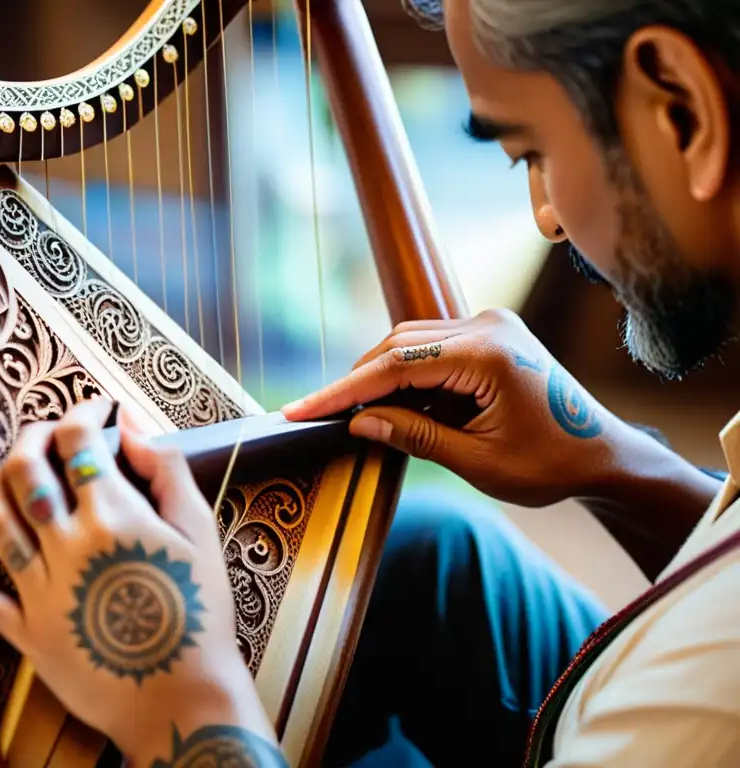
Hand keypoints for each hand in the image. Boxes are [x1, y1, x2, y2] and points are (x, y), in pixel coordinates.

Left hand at [0, 398, 278, 763]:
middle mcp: (69, 546)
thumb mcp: (200, 532)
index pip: (78, 441)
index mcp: (114, 517)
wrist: (183, 699)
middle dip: (32, 437)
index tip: (94, 409)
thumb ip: (167, 470)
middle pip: (27, 470)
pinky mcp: (27, 633)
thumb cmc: (200, 614)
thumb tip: (131, 425)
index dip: (82, 411)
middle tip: (48, 432)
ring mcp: (41, 591)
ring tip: (11, 472)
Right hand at [283, 309, 634, 507]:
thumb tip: (358, 422)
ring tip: (352, 416)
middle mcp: (487, 326)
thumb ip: (414, 435)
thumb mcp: (477, 462)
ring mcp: (491, 325)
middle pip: (396, 345)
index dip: (342, 391)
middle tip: (317, 416)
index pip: (394, 366)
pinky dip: (406, 374)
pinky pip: (432, 346)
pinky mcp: (491, 334)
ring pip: (409, 342)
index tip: (301, 410)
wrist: (604, 454)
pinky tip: (390, 403)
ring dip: (380, 376)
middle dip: (356, 382)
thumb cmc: (551, 465)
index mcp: (487, 354)